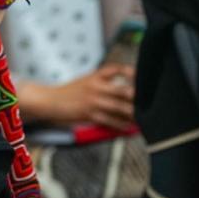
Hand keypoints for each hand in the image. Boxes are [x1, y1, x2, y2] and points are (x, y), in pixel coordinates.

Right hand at [20, 64, 135, 129]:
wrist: (50, 101)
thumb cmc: (69, 92)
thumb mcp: (85, 81)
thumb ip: (103, 83)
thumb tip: (126, 91)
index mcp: (95, 76)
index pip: (117, 69)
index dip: (132, 72)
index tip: (143, 77)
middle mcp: (96, 87)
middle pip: (124, 90)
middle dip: (137, 97)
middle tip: (149, 102)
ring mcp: (93, 101)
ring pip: (120, 108)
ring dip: (133, 114)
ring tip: (143, 118)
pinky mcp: (89, 114)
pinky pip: (110, 121)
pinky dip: (121, 125)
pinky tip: (128, 128)